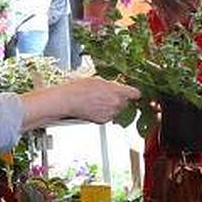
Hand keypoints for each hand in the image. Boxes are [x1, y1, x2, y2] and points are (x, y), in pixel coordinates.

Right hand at [20, 77, 139, 128]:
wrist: (67, 101)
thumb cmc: (79, 88)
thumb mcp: (97, 80)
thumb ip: (111, 84)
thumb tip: (116, 86)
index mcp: (117, 91)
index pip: (134, 93)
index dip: (134, 93)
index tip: (134, 93)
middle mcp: (116, 104)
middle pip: (125, 102)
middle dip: (119, 99)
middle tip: (108, 94)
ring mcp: (110, 113)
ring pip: (117, 110)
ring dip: (111, 106)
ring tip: (98, 100)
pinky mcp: (103, 121)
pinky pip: (108, 116)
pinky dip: (104, 113)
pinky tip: (94, 107)